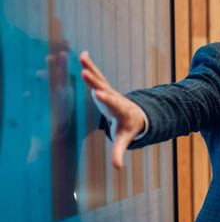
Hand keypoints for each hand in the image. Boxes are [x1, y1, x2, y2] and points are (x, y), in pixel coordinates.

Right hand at [80, 51, 145, 168]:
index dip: (106, 99)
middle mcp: (115, 98)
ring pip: (100, 80)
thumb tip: (118, 168)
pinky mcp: (104, 86)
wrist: (135, 114)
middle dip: (96, 82)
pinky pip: (97, 75)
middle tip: (86, 74)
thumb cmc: (128, 127)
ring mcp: (110, 91)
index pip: (113, 104)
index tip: (98, 94)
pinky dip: (90, 65)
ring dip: (91, 70)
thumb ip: (119, 151)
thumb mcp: (125, 138)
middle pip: (105, 89)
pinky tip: (83, 54)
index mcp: (120, 110)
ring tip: (83, 60)